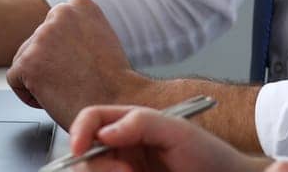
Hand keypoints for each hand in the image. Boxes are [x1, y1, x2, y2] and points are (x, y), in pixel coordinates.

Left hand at [6, 0, 149, 127]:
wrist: (117, 103)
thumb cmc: (112, 81)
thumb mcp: (99, 37)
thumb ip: (74, 30)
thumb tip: (54, 37)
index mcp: (80, 4)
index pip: (53, 27)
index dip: (65, 51)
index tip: (82, 63)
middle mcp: (60, 12)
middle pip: (37, 42)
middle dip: (51, 63)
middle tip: (75, 78)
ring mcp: (42, 35)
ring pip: (25, 60)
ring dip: (42, 77)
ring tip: (69, 86)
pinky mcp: (28, 61)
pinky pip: (15, 80)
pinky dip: (30, 95)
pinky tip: (56, 96)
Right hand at [68, 106, 277, 171]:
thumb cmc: (209, 155)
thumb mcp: (178, 131)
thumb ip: (141, 122)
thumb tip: (104, 131)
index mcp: (129, 126)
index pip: (92, 120)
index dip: (79, 131)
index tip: (80, 150)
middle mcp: (122, 150)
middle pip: (84, 155)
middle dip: (98, 165)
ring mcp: (125, 171)